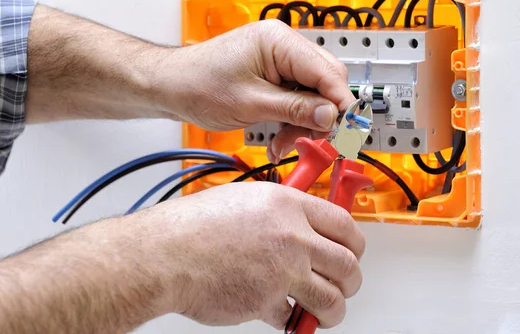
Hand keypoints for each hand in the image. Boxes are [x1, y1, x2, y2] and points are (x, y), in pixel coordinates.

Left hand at [26, 8, 353, 162]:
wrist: (170, 87)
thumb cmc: (198, 85)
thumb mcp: (251, 103)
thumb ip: (295, 108)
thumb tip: (331, 115)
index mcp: (279, 41)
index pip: (327, 70)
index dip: (339, 102)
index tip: (347, 129)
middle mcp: (282, 46)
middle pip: (324, 82)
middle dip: (320, 115)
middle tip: (312, 140)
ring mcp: (277, 61)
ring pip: (311, 94)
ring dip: (302, 122)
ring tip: (283, 144)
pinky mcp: (271, 75)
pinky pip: (294, 98)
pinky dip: (290, 120)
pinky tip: (278, 139)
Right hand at [145, 182, 364, 328]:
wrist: (165, 253)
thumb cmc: (193, 226)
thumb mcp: (243, 200)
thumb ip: (277, 213)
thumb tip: (299, 225)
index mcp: (287, 206)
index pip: (344, 224)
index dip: (354, 243)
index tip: (352, 251)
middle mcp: (292, 236)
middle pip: (347, 263)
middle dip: (350, 280)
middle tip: (344, 284)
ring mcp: (283, 270)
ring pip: (332, 297)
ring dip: (333, 309)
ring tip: (324, 311)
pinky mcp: (267, 301)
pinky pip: (293, 316)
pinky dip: (290, 319)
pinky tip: (281, 313)